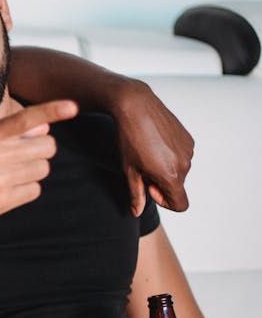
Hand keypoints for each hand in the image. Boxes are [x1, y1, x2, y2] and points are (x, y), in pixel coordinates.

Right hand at [0, 99, 77, 232]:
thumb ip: (6, 132)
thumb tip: (45, 130)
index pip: (25, 118)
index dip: (52, 111)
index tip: (73, 106)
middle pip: (46, 147)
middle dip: (41, 149)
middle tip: (23, 154)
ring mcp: (0, 180)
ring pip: (43, 168)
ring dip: (34, 169)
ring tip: (10, 172)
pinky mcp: (3, 202)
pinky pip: (35, 190)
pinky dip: (26, 188)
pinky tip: (7, 187)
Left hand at [110, 80, 193, 215]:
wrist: (136, 106)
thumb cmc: (129, 138)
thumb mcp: (129, 170)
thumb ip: (136, 194)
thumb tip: (136, 212)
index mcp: (171, 175)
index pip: (181, 205)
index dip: (164, 202)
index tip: (149, 187)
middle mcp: (184, 164)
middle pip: (177, 186)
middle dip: (162, 182)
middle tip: (143, 166)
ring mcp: (188, 150)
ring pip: (180, 171)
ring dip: (166, 168)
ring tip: (148, 152)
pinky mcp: (188, 138)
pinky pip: (182, 155)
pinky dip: (170, 155)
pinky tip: (155, 142)